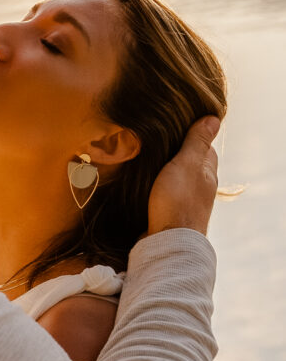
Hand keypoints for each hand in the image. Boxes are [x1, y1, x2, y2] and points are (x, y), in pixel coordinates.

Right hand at [147, 116, 219, 235]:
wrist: (167, 242)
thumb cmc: (178, 202)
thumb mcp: (187, 164)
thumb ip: (197, 142)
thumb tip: (214, 118)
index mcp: (208, 171)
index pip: (203, 145)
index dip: (190, 134)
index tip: (173, 125)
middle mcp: (201, 185)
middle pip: (189, 162)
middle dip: (175, 151)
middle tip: (154, 141)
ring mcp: (186, 200)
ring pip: (176, 177)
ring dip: (164, 170)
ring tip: (146, 160)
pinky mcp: (171, 212)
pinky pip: (165, 192)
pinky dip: (157, 185)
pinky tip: (145, 183)